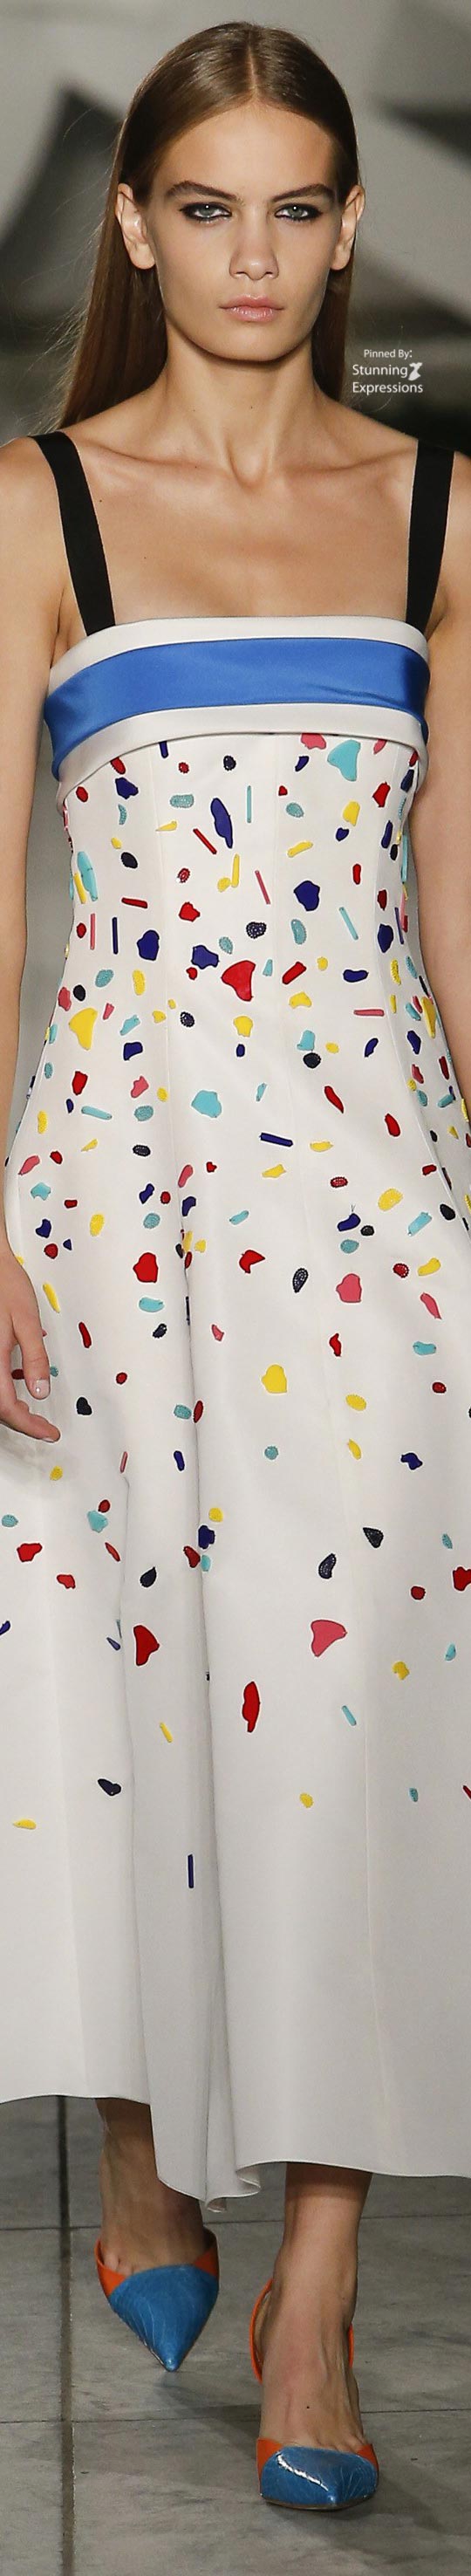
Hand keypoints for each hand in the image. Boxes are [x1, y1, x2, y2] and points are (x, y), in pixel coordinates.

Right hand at [0, 1238, 59, 1438]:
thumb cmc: (4, 1284)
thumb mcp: (26, 1321)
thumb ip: (35, 1358)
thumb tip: (41, 1391)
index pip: (6, 1407)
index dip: (29, 1425)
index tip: (49, 1432)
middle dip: (20, 1420)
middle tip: (44, 1427)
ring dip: (10, 1406)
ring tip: (32, 1411)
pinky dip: (3, 1388)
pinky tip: (18, 1381)